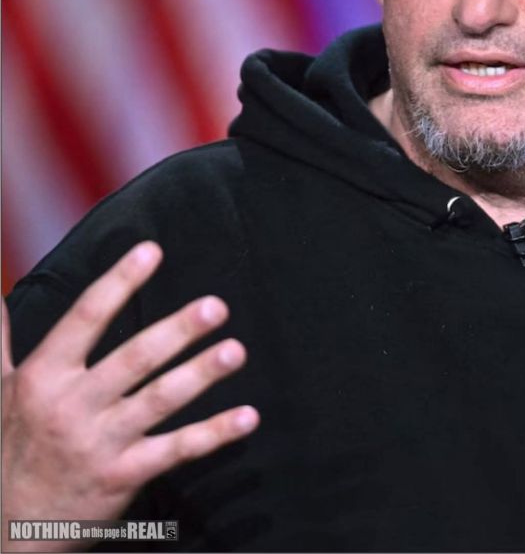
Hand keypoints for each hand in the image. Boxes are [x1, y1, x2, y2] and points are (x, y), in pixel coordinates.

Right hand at [1, 242, 259, 551]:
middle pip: (133, 359)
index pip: (85, 320)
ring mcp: (101, 442)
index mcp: (44, 377)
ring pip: (159, 401)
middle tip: (215, 306)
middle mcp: (73, 406)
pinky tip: (248, 417)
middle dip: (176, 332)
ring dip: (201, 375)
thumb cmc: (8, 449)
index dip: (118, 283)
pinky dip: (214, 434)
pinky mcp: (125, 475)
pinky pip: (177, 450)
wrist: (7, 528)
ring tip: (236, 351)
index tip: (151, 250)